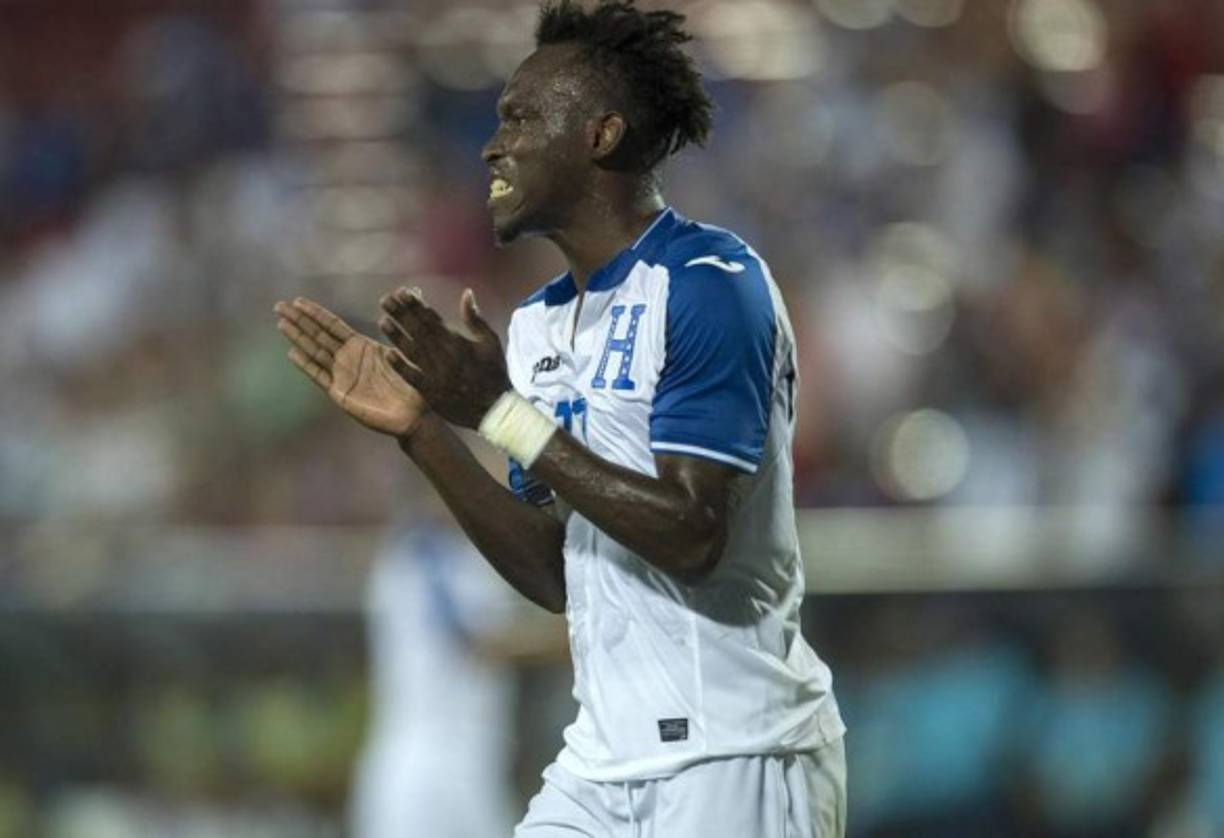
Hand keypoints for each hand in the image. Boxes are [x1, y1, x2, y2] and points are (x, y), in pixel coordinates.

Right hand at [274, 297, 428, 437]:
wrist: (414, 415)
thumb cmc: (415, 384)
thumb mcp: (409, 351)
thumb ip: (403, 326)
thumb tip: (412, 291)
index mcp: (363, 347)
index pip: (333, 326)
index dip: (316, 313)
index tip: (298, 300)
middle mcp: (349, 359)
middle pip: (318, 335)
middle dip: (299, 320)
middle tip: (279, 306)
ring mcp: (343, 376)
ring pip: (315, 352)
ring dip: (298, 338)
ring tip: (281, 323)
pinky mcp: (341, 393)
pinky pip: (320, 376)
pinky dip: (306, 365)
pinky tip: (292, 352)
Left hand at [378, 287, 510, 429]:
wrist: (495, 409)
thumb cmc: (494, 372)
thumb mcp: (490, 341)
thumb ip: (475, 318)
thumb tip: (466, 293)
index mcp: (458, 341)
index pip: (432, 319)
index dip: (416, 305)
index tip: (403, 292)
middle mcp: (444, 355)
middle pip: (418, 330)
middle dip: (401, 314)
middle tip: (385, 300)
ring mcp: (436, 374)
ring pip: (412, 350)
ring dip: (397, 335)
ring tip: (383, 321)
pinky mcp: (431, 392)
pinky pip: (412, 377)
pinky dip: (400, 366)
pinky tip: (388, 354)